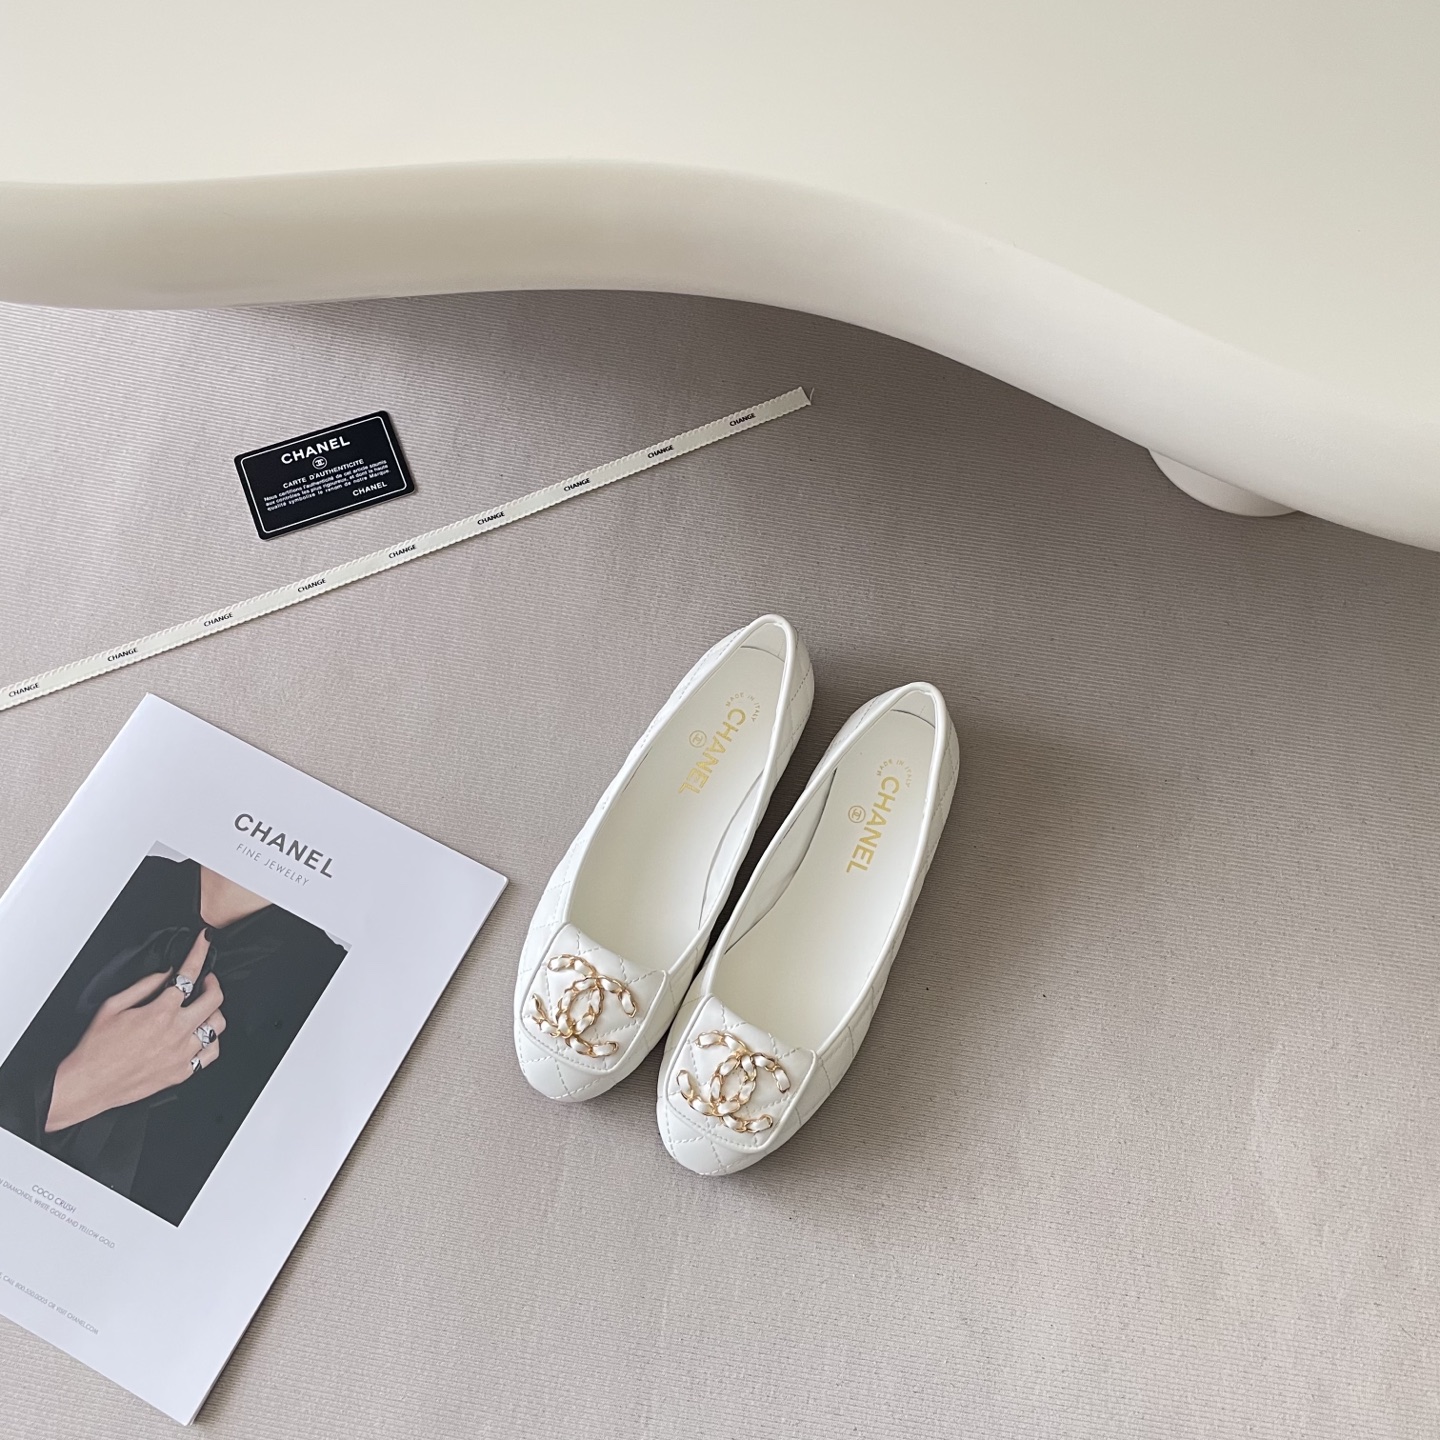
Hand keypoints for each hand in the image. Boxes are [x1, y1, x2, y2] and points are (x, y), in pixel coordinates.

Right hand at [45, 931, 225, 1131]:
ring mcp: (182, 1054)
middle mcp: (176, 1032)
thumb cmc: (95, 1049)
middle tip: (205, 980)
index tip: (205, 941)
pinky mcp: (182, 1072)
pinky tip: (202, 1034)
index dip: (200, 952)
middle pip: (214, 998)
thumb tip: (165, 972)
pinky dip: (212, 1040)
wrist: (87, 1084)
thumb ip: (144, 985)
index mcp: (159, 1013)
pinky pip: (211, 1052)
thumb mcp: (113, 1006)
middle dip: (212, 982)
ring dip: (213, 1011)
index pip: (189, 974)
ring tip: (203, 1008)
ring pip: (218, 1025)